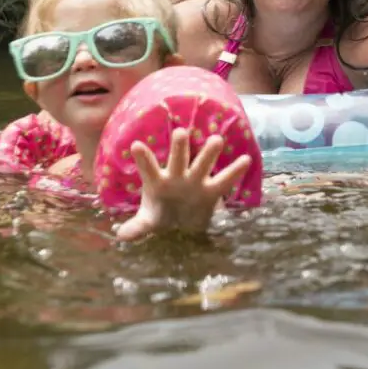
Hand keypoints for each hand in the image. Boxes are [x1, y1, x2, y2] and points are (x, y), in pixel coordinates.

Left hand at [114, 129, 252, 242]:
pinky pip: (225, 180)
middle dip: (180, 147)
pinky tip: (246, 159)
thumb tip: (121, 236)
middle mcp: (177, 175)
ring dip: (209, 153)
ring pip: (203, 163)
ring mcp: (196, 179)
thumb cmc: (162, 214)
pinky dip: (236, 171)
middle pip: (179, 159)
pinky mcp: (212, 189)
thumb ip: (137, 227)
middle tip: (181, 133)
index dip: (143, 158)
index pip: (149, 168)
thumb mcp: (149, 221)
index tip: (136, 145)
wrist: (182, 222)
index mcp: (158, 181)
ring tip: (216, 140)